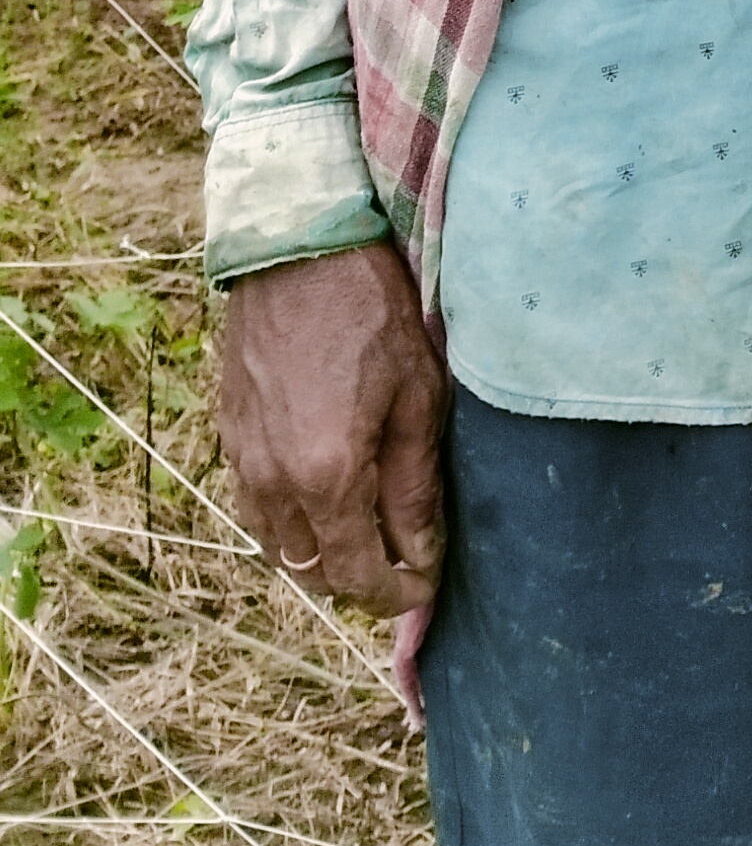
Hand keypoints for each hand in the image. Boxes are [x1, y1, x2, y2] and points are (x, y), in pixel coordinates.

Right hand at [215, 244, 450, 614]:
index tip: (427, 587)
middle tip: (404, 566)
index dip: (396, 595)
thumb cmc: (373, 314)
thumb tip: (420, 556)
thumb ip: (415, 488)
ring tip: (369, 538)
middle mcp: (273, 483)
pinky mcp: (230, 437)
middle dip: (361, 583)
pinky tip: (327, 501)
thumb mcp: (418, 398)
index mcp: (326, 477)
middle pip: (314, 573)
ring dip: (323, 558)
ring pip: (280, 549)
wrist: (299, 250)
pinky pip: (257, 510)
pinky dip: (292, 525)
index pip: (357, 576)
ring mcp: (243, 462)